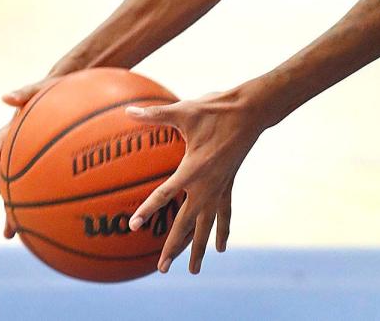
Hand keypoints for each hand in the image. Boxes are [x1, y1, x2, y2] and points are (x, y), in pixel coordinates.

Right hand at [0, 79, 51, 233]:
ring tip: (9, 235)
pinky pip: (34, 187)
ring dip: (10, 211)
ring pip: (14, 188)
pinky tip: (37, 223)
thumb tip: (5, 97)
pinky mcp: (43, 165)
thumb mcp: (43, 88)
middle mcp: (14, 149)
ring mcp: (27, 158)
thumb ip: (26, 92)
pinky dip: (32, 204)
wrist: (74, 91)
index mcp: (10, 134)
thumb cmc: (57, 89)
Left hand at [126, 86, 266, 273]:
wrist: (250, 111)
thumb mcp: (184, 110)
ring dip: (198, 248)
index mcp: (192, 169)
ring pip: (206, 226)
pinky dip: (222, 231)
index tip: (134, 226)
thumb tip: (128, 110)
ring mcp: (219, 188)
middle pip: (186, 223)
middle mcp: (206, 185)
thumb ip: (155, 114)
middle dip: (173, 247)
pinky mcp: (228, 185)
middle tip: (161, 268)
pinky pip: (225, 214)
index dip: (147, 210)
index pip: (164, 195)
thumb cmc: (215, 109)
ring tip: (193, 270)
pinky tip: (221, 247)